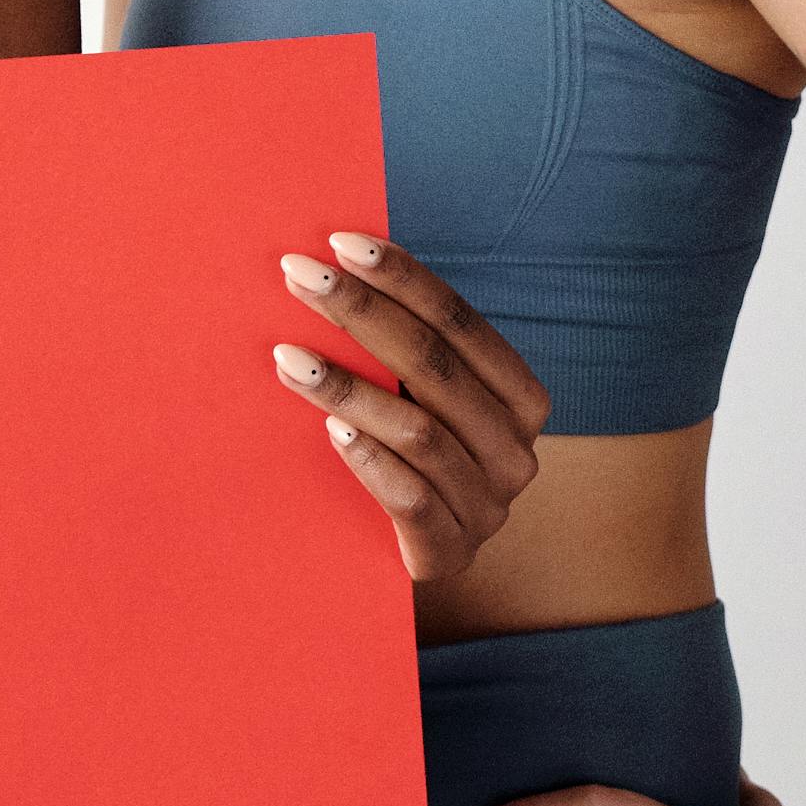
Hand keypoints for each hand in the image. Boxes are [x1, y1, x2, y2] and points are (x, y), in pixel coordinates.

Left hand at [269, 231, 550, 582]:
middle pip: (435, 366)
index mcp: (519, 399)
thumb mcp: (414, 401)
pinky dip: (369, 460)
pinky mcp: (450, 554)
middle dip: (361, 312)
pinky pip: (411, 499)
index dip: (402, 279)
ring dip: (348, 388)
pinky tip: (329, 430)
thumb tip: (332, 266)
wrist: (405, 563)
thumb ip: (400, 351)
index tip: (339, 242)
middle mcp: (516, 451)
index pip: (461, 323)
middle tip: (297, 275)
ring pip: (420, 431)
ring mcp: (488, 507)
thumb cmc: (402, 462)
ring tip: (285, 356)